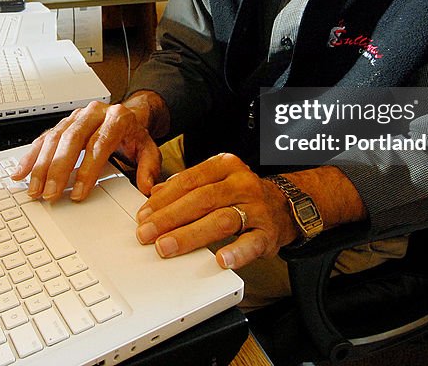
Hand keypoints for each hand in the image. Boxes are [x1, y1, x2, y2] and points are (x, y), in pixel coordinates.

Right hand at [10, 98, 160, 201]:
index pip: (98, 144)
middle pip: (71, 140)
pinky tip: (21, 173)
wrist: (128, 115)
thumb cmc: (134, 135)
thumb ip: (149, 168)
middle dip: (58, 169)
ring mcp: (76, 116)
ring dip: (41, 166)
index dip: (87, 170)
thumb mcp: (149, 149)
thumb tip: (148, 187)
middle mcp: (93, 113)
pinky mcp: (63, 123)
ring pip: (54, 138)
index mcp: (117, 118)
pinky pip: (43, 138)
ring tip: (35, 190)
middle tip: (50, 194)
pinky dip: (31, 157)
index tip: (78, 193)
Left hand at [134, 153, 296, 270]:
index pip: (189, 180)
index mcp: (225, 166)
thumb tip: (154, 196)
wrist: (284, 206)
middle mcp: (241, 184)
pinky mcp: (268, 233)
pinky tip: (221, 260)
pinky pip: (251, 242)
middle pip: (201, 199)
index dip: (163, 199)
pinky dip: (236, 252)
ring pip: (222, 219)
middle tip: (147, 234)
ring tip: (169, 247)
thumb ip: (186, 186)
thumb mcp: (215, 181)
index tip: (144, 215)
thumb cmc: (242, 195)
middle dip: (170, 218)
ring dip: (191, 235)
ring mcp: (256, 208)